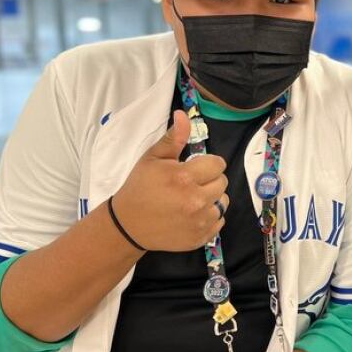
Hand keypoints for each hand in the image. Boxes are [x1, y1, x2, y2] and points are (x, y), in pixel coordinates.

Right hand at [112, 110, 228, 251]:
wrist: (128, 225)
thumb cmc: (140, 187)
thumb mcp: (153, 158)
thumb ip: (174, 138)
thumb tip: (183, 115)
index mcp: (184, 178)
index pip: (218, 164)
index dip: (207, 164)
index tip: (193, 168)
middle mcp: (196, 200)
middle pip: (222, 182)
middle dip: (209, 180)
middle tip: (190, 184)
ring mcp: (200, 221)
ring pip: (223, 202)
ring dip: (212, 198)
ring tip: (192, 198)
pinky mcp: (201, 237)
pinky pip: (219, 221)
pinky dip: (209, 217)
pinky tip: (192, 214)